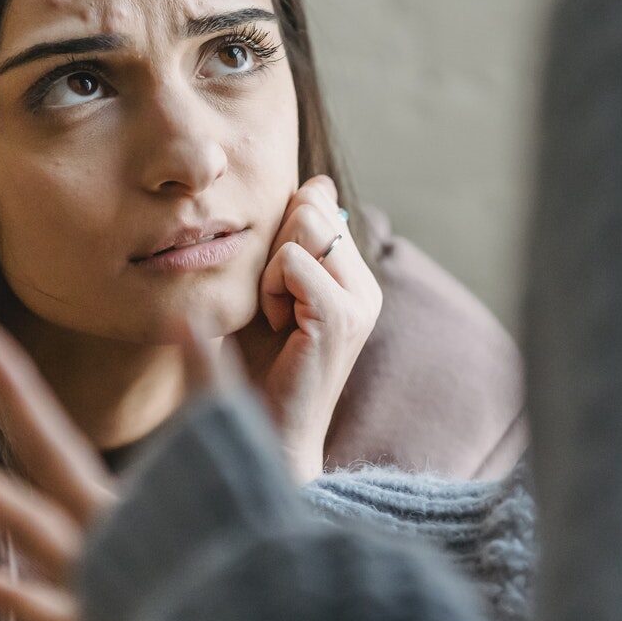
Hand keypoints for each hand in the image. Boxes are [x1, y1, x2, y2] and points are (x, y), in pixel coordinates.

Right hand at [0, 317, 237, 620]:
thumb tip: (193, 316)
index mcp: (110, 508)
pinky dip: (24, 600)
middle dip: (5, 404)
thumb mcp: (229, 463)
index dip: (12, 386)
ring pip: (34, 532)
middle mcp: (94, 541)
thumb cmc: (231, 555)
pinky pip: (61, 618)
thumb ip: (211, 391)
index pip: (45, 438)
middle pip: (40, 461)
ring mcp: (101, 585)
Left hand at [242, 176, 382, 482]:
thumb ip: (288, 241)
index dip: (281, 229)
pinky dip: (270, 287)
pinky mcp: (341, 317)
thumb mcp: (268, 292)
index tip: (272, 285)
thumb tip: (317, 184)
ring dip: (270, 267)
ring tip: (275, 317)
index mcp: (354, 278)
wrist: (262, 436)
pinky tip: (276, 327)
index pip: (320, 204)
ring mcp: (359, 302)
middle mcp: (365, 287)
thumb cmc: (256, 371)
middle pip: (311, 207)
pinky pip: (295, 260)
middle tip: (271, 306)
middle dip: (273, 245)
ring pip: (306, 225)